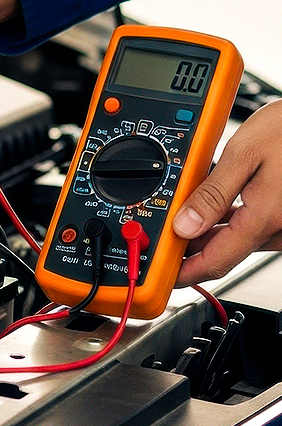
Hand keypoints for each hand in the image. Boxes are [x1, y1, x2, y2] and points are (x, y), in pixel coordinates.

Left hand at [174, 98, 281, 286]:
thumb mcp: (244, 153)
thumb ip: (212, 193)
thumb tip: (183, 225)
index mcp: (266, 218)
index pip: (216, 261)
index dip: (184, 272)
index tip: (163, 275)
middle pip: (226, 251)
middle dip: (193, 246)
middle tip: (164, 236)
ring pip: (241, 240)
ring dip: (212, 233)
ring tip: (185, 216)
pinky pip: (257, 227)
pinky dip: (234, 221)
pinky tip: (218, 208)